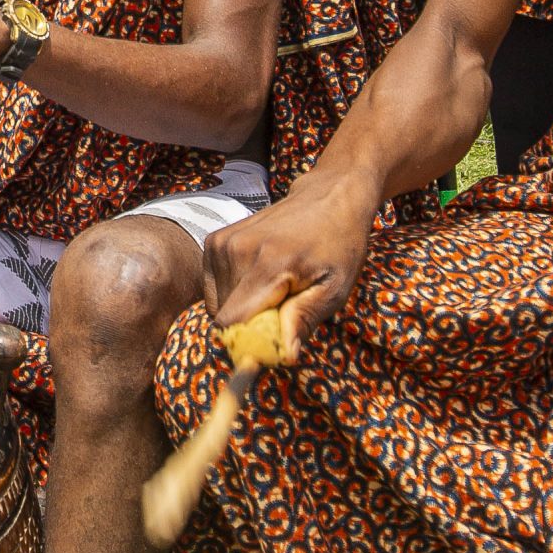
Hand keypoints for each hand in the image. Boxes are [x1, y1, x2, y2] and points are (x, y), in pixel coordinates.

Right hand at [200, 166, 381, 336]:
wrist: (327, 196)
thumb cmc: (338, 244)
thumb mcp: (335, 288)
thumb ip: (304, 320)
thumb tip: (284, 356)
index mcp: (269, 263)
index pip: (231, 322)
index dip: (248, 343)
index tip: (273, 342)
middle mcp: (237, 250)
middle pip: (223, 318)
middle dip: (250, 327)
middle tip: (283, 310)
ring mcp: (222, 242)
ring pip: (216, 306)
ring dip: (243, 310)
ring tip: (275, 289)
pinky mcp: (214, 240)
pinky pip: (214, 289)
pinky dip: (234, 293)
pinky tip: (260, 278)